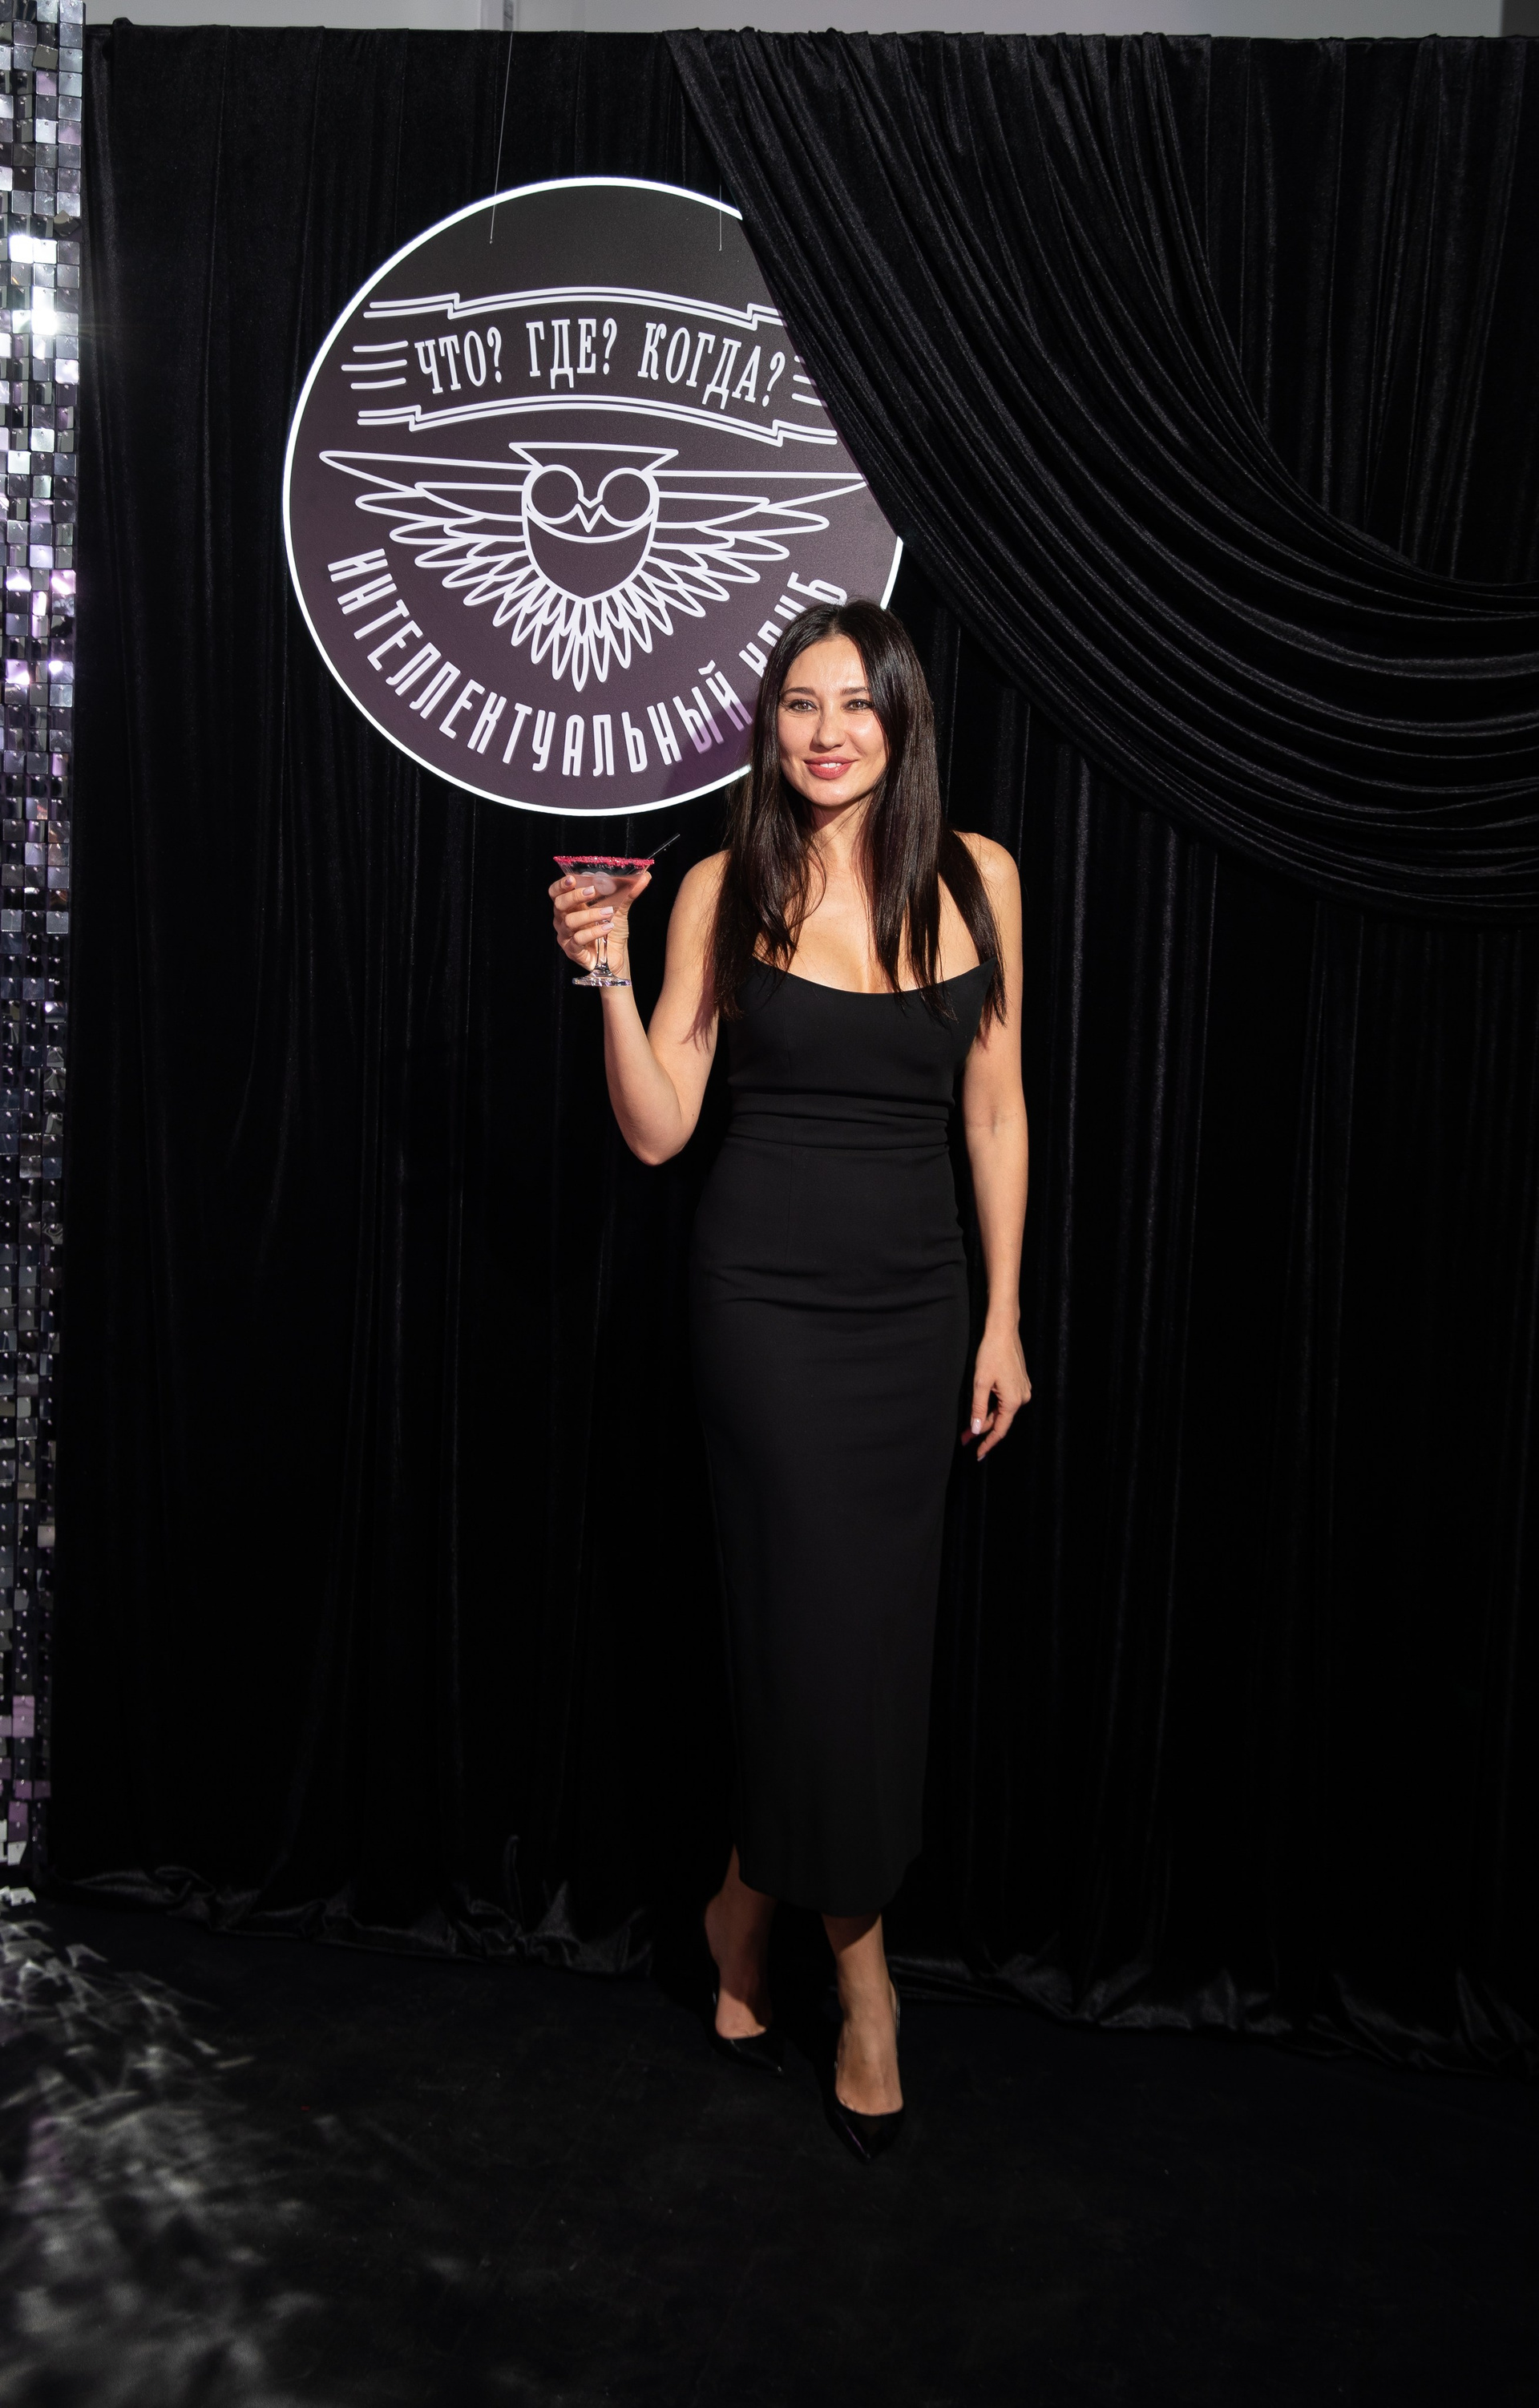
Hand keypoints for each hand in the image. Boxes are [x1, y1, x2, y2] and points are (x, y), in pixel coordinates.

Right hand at [549, 868, 651, 975]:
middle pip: (559, 904)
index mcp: (571, 908)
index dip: (560, 886)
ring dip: (589, 915)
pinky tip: (607, 928)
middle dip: (575, 896)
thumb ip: (629, 893)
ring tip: (608, 912)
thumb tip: (645, 876)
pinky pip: (578, 939)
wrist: (617, 958)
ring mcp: (566, 937)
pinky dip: (593, 932)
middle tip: (593, 891)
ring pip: (569, 921)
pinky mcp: (573, 951)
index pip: (556, 894)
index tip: (572, 879)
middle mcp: (564, 921)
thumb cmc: (612, 933)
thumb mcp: (620, 910)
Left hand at [961, 1323, 1030, 1460]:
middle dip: (982, 1429)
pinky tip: (982, 1408)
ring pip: (1002, 1411)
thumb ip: (978, 1408)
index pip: (1000, 1430)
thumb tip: (976, 1430)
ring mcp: (1022, 1390)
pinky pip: (1006, 1401)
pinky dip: (993, 1407)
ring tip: (969, 1425)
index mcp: (1013, 1401)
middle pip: (1001, 1421)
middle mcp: (1022, 1398)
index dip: (988, 1443)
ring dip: (986, 1418)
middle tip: (964, 1437)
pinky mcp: (1020, 1383)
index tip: (978, 1454)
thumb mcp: (980, 1383)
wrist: (1003, 1332)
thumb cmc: (991, 1354)